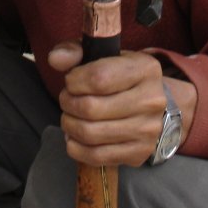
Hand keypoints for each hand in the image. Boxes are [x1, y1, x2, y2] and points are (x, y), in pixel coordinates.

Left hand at [49, 42, 192, 166]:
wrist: (151, 104)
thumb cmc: (120, 76)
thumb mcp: (102, 55)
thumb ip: (75, 51)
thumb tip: (55, 59)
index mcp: (145, 69)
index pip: (98, 78)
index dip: (74, 81)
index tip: (71, 81)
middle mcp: (152, 100)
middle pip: (90, 108)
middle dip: (68, 103)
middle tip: (67, 99)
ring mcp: (148, 130)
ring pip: (90, 133)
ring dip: (69, 125)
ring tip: (69, 116)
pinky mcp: (139, 153)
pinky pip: (95, 156)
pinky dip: (75, 147)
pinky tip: (74, 136)